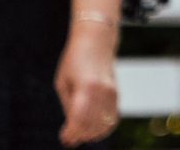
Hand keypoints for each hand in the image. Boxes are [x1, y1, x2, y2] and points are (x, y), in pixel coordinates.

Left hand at [53, 23, 120, 145]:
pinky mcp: (117, 93)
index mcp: (86, 88)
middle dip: (79, 136)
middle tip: (69, 139)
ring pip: (104, 124)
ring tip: (79, 135)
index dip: (70, 133)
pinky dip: (104, 127)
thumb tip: (70, 127)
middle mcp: (102, 91)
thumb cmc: (73, 60)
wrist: (96, 40)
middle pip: (91, 125)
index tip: (63, 138)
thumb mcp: (63, 82)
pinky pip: (113, 117)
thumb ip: (68, 106)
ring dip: (91, 134)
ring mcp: (112, 92)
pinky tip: (93, 129)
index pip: (79, 120)